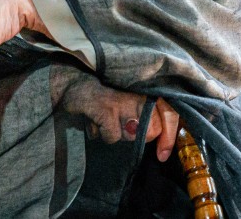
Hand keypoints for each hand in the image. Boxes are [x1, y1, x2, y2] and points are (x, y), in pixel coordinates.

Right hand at [53, 68, 179, 161]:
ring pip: (131, 136)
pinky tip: (94, 122)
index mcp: (146, 90)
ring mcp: (122, 101)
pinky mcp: (107, 109)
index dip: (170, 137)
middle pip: (151, 131)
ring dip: (116, 133)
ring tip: (104, 119)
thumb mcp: (127, 102)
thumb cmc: (100, 95)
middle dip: (135, 136)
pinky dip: (101, 134)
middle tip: (118, 126)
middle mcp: (138, 93)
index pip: (171, 113)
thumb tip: (160, 138)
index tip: (162, 155)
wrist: (70, 83)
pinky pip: (112, 137)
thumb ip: (146, 117)